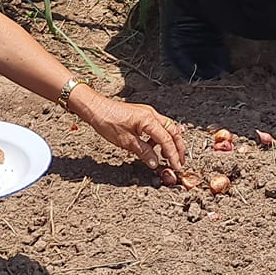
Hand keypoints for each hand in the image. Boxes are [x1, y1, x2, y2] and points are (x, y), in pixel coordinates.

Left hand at [75, 93, 189, 169]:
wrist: (96, 108)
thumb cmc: (107, 121)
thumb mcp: (126, 141)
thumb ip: (143, 152)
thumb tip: (155, 163)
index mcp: (149, 120)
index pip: (167, 140)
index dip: (173, 155)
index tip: (176, 166)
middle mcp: (151, 114)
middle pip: (173, 131)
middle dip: (179, 147)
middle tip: (180, 161)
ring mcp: (148, 113)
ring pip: (167, 127)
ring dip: (171, 142)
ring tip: (169, 156)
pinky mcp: (142, 115)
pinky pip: (158, 126)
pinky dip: (160, 137)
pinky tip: (154, 147)